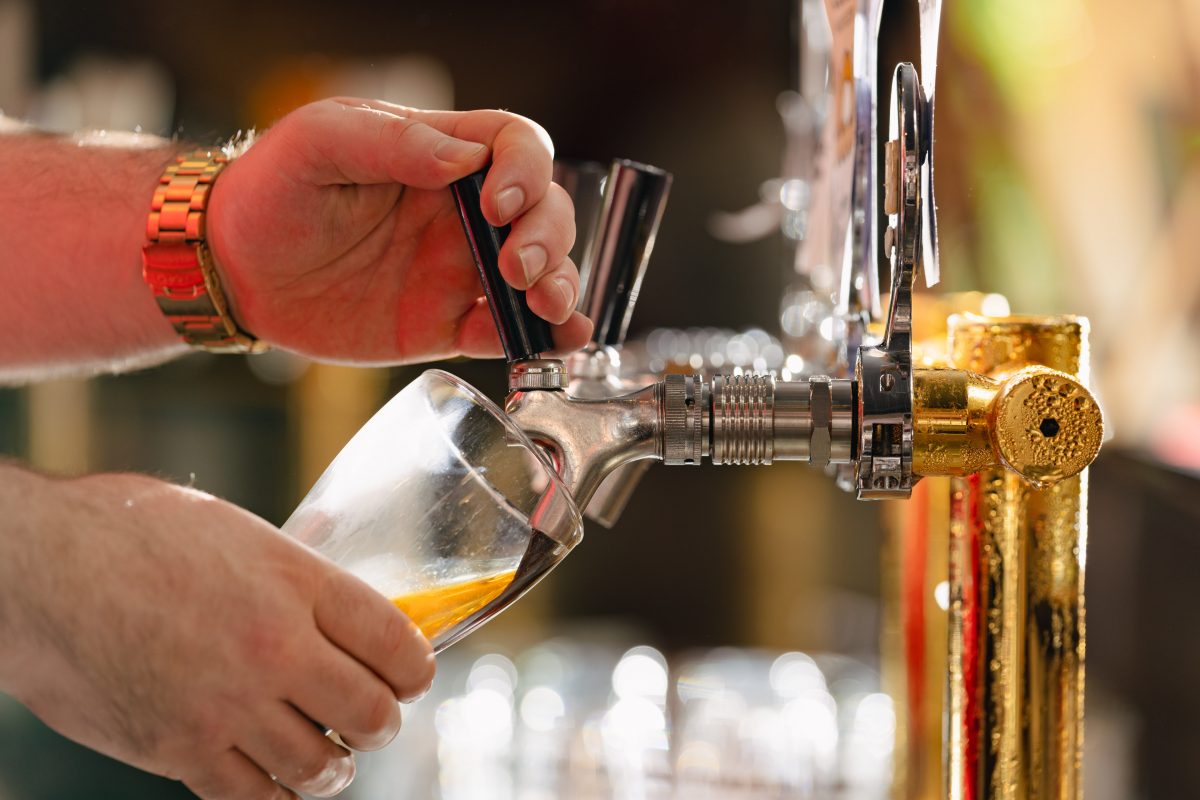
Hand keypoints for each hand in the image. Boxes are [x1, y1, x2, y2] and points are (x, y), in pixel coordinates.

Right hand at [0, 470, 433, 798]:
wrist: (35, 566)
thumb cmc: (129, 531)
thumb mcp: (236, 530)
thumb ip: (294, 574)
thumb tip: (339, 604)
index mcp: (296, 581)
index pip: (399, 643)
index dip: (417, 668)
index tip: (411, 675)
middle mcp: (273, 646)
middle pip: (374, 712)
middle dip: (383, 719)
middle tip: (373, 714)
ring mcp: (227, 704)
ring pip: (323, 765)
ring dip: (336, 763)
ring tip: (328, 750)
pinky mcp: (179, 749)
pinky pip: (255, 797)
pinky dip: (277, 792)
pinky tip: (277, 775)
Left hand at [207, 98, 591, 362]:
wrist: (234, 268)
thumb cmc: (271, 189)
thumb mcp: (320, 142)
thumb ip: (392, 142)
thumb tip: (465, 160)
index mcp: (439, 156)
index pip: (515, 146)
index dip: (526, 171)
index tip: (496, 204)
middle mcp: (462, 211)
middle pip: (544, 211)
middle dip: (548, 238)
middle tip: (517, 266)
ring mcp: (458, 269)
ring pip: (540, 272)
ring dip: (559, 286)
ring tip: (548, 306)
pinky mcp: (445, 323)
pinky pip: (504, 331)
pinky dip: (537, 340)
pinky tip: (552, 343)